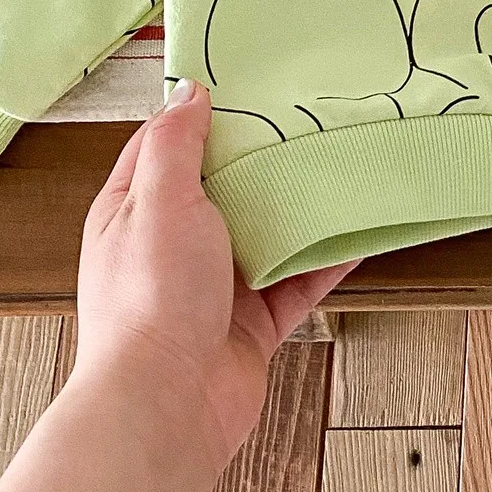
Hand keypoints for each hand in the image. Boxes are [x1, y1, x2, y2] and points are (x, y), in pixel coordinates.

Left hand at [74, 79, 354, 469]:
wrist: (167, 406)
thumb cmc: (151, 299)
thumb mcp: (158, 202)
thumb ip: (174, 146)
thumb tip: (189, 93)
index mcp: (134, 213)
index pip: (164, 148)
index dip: (199, 115)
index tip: (246, 85)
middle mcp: (172, 247)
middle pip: (222, 188)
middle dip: (260, 158)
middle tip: (307, 117)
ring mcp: (214, 287)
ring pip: (265, 232)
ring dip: (299, 207)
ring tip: (340, 166)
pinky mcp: (252, 322)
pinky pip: (298, 280)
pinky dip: (326, 258)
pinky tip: (358, 233)